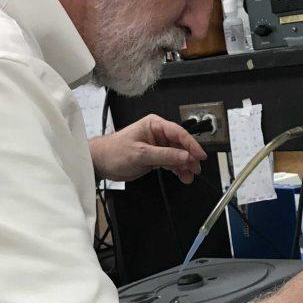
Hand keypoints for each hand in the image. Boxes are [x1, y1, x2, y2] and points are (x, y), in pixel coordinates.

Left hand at [89, 114, 206, 183]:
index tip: (200, 155)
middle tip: (196, 169)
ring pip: (177, 155)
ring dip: (184, 166)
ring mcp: (157, 146)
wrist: (101, 163)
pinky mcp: (155, 157)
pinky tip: (183, 176)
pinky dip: (177, 170)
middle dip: (189, 157)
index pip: (179, 133)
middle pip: (181, 145)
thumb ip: (165, 155)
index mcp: (154, 125)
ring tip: (190, 176)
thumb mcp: (141, 154)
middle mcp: (158, 134)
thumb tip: (185, 156)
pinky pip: (171, 162)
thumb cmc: (114, 152)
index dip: (191, 144)